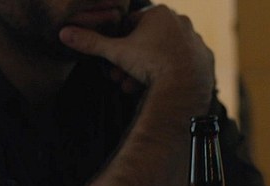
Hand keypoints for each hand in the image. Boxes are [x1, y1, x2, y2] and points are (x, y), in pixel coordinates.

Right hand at [59, 5, 213, 93]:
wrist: (183, 86)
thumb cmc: (150, 64)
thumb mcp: (116, 52)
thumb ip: (92, 42)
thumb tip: (64, 33)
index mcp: (159, 13)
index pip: (131, 25)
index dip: (119, 44)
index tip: (114, 61)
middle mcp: (180, 21)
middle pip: (148, 41)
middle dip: (132, 62)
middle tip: (121, 79)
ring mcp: (195, 39)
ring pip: (165, 53)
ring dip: (149, 70)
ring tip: (136, 87)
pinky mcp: (205, 57)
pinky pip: (184, 63)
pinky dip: (172, 73)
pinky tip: (162, 86)